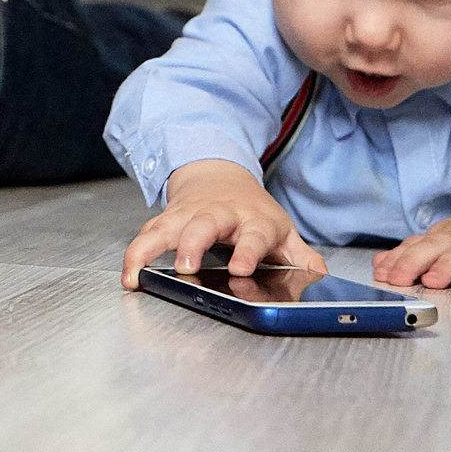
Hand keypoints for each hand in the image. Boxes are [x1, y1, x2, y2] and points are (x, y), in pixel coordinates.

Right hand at [122, 159, 327, 289]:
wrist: (217, 175)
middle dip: (191, 245)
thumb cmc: (250, 211)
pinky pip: (147, 234)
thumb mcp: (280, 230)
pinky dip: (135, 253)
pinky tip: (128, 275)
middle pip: (202, 225)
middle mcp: (217, 214)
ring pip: (166, 227)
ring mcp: (188, 215)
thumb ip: (301, 256)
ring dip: (150, 248)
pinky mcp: (166, 219)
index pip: (252, 235)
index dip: (247, 251)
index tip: (241, 268)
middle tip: (184, 266)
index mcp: (252, 220)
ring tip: (138, 273)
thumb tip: (321, 276)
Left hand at [372, 199, 450, 287]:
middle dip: (412, 262)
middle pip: (434, 247)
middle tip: (397, 279)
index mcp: (444, 238)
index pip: (415, 246)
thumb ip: (416, 254)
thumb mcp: (447, 244)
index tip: (380, 274)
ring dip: (449, 265)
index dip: (397, 260)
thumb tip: (380, 263)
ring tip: (435, 279)